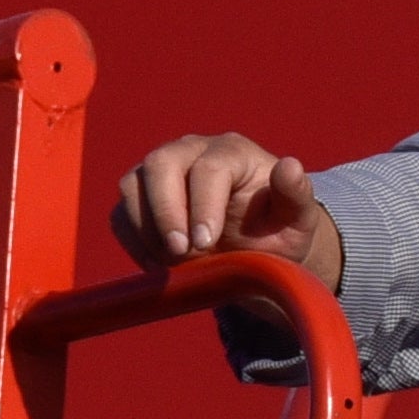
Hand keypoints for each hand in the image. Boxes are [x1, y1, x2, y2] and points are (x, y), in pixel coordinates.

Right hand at [111, 132, 344, 293]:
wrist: (255, 247)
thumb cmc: (278, 228)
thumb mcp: (297, 217)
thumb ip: (296, 193)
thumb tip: (291, 166)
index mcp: (232, 152)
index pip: (208, 168)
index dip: (203, 206)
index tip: (207, 243)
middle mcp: (191, 152)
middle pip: (161, 163)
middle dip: (166, 211)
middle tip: (181, 252)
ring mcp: (160, 173)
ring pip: (133, 186)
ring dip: (147, 229)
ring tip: (173, 263)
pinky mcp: (140, 199)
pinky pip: (121, 214)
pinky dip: (134, 241)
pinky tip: (159, 266)